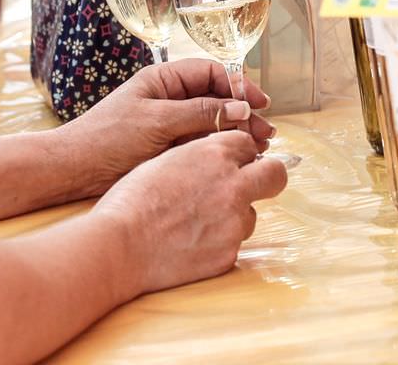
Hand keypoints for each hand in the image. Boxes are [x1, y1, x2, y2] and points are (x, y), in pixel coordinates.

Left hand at [65, 58, 275, 194]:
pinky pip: (199, 141)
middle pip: (215, 98)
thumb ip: (200, 113)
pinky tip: (235, 157)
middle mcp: (168, 97)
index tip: (260, 104)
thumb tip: (240, 108)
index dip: (238, 86)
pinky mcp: (166, 147)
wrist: (74, 170)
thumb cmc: (109, 138)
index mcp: (163, 79)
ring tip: (258, 147)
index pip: (210, 73)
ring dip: (235, 131)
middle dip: (242, 112)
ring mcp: (168, 123)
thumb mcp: (158, 122)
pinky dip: (219, 147)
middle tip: (267, 133)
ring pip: (211, 121)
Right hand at [95, 131, 287, 293]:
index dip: (239, 154)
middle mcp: (232, 184)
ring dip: (233, 216)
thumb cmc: (132, 200)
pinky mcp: (230, 253)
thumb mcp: (164, 160)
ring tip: (196, 224)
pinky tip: (190, 244)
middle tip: (251, 185)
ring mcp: (234, 221)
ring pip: (250, 214)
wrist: (121, 245)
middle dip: (267, 177)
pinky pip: (233, 243)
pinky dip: (217, 243)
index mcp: (214, 154)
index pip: (248, 144)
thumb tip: (215, 159)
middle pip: (276, 175)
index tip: (233, 163)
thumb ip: (198, 156)